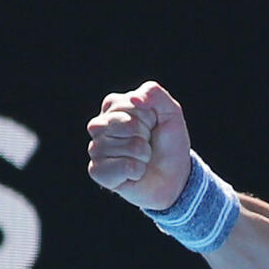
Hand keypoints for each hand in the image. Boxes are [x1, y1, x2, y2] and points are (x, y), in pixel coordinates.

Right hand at [87, 81, 191, 210]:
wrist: (173, 174)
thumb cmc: (168, 142)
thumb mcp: (170, 112)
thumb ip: (154, 94)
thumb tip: (133, 98)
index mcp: (113, 106)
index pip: (131, 103)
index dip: (150, 117)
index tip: (153, 125)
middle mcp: (99, 126)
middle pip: (127, 124)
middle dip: (146, 134)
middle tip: (147, 142)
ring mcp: (95, 148)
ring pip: (128, 146)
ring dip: (144, 154)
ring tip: (142, 157)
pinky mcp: (97, 171)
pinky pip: (124, 167)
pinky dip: (138, 170)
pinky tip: (135, 172)